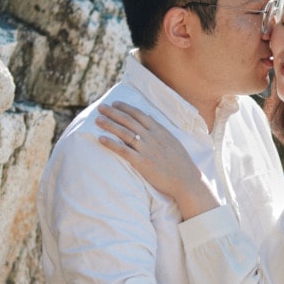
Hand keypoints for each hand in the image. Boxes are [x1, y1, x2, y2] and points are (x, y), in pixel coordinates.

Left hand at [96, 102, 216, 216]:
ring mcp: (146, 149)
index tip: (115, 103)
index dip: (125, 108)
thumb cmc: (180, 162)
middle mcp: (152, 137)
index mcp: (160, 131)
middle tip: (101, 107)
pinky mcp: (141, 162)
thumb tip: (149, 118)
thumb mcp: (172, 141)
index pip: (139, 114)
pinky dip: (111, 144)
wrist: (186, 179)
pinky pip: (123, 150)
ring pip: (124, 133)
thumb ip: (160, 130)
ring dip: (109, 125)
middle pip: (128, 121)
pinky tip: (101, 139)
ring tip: (97, 120)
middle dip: (113, 113)